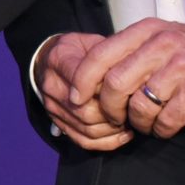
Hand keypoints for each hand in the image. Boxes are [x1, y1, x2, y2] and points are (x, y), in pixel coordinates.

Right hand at [32, 33, 132, 150]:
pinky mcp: (58, 123)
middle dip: (115, 114)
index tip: (129, 88)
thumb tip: (132, 75)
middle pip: (87, 112)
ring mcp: (53, 108)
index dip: (110, 90)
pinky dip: (107, 142)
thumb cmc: (79, 51)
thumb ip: (108, 56)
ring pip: (87, 130)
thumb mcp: (92, 42)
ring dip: (114, 130)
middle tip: (133, 109)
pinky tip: (123, 134)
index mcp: (59, 60)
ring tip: (130, 120)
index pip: (84, 81)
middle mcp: (51, 86)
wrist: (52, 60)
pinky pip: (83, 141)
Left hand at [71, 18, 184, 138]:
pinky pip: (166, 120)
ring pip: (139, 106)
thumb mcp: (163, 39)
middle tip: (116, 118)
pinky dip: (162, 129)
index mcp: (147, 31)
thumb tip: (92, 76)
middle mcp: (162, 45)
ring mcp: (182, 67)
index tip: (77, 99)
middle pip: (114, 84)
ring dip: (139, 122)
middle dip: (109, 109)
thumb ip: (131, 52)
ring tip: (147, 122)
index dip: (82, 81)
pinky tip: (167, 126)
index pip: (99, 55)